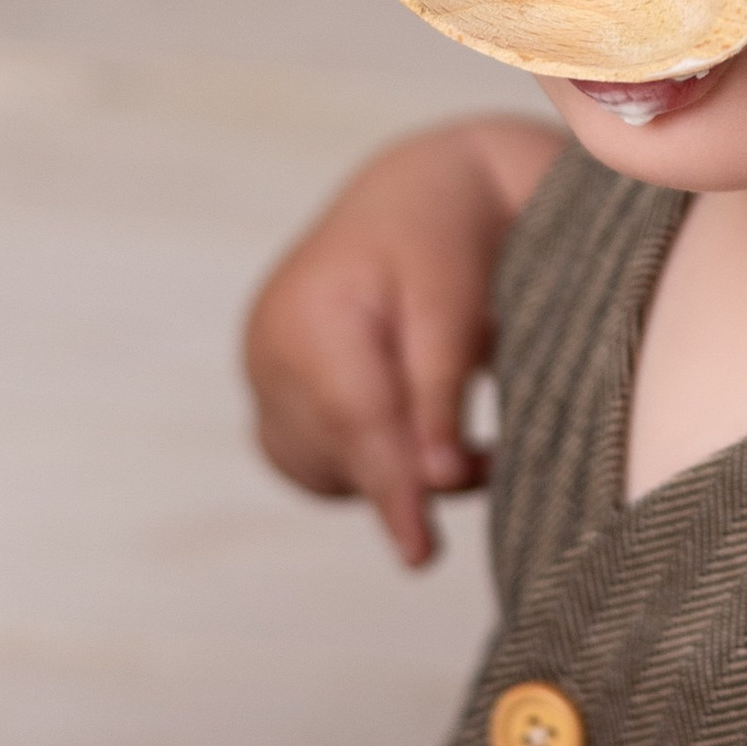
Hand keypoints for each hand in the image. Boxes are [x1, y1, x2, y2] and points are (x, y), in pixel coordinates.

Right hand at [243, 120, 559, 563]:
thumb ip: (441, 390)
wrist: (419, 190)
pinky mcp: (269, 385)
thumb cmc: (450, 239)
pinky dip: (362, 456)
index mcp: (310, 313)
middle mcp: (267, 344)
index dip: (392, 492)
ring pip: (324, 465)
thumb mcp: (458, 304)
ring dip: (387, 468)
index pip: (354, 424)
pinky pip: (311, 454)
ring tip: (458, 431)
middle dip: (409, 476)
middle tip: (488, 462)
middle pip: (338, 452)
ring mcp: (259, 366)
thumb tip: (436, 483)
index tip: (421, 555)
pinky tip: (410, 426)